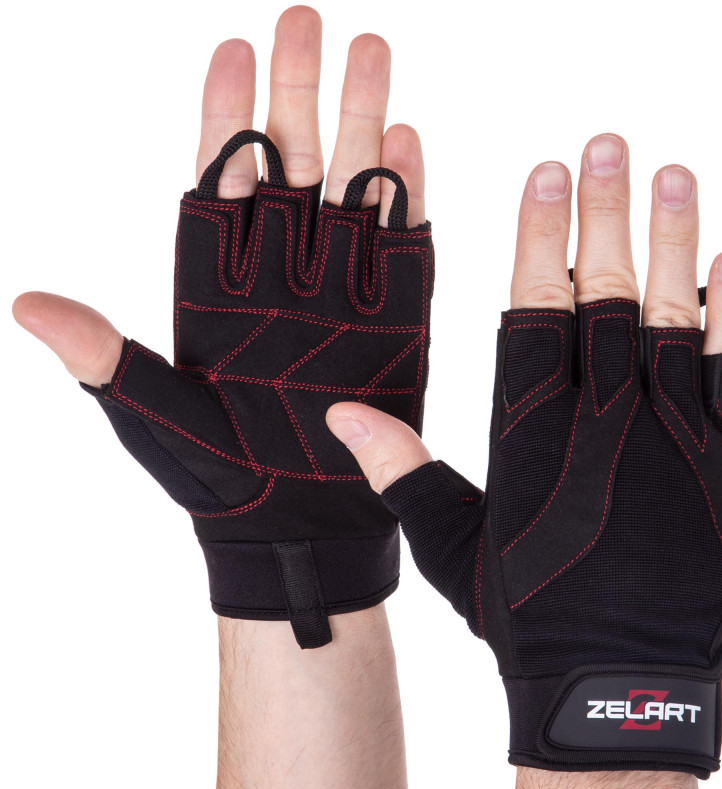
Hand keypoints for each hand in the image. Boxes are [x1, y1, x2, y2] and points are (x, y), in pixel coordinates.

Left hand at [12, 6, 431, 647]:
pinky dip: (408, 194)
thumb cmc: (218, 479)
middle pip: (293, 164)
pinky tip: (409, 139)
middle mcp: (282, 275)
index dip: (226, 114)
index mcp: (217, 284)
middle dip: (300, 91)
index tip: (233, 46)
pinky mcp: (394, 320)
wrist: (296, 531)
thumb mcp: (153, 417)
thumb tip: (27, 304)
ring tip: (371, 52)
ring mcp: (342, 291)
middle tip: (309, 19)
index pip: (223, 180)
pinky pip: (403, 245)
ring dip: (363, 121)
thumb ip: (105, 356)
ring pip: (352, 189)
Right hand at [330, 133, 721, 788]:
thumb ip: (400, 469)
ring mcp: (669, 432)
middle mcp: (601, 415)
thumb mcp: (449, 541)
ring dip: (671, 241)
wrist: (616, 683)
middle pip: (603, 293)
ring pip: (671, 316)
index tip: (546, 175)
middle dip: (602, 214)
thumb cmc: (527, 613)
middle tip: (607, 146)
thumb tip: (339, 417)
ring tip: (669, 173)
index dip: (539, 238)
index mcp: (530, 428)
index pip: (534, 308)